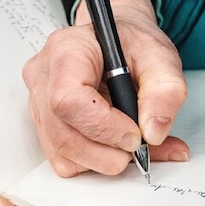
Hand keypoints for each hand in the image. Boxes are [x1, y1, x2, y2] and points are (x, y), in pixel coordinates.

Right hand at [23, 0, 189, 176]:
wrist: (118, 42)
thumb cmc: (131, 44)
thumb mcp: (160, 56)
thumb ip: (166, 91)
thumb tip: (153, 132)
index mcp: (66, 50)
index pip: (68, 99)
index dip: (103, 127)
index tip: (135, 135)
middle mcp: (44, 77)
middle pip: (62, 135)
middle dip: (106, 153)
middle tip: (138, 147)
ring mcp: (38, 103)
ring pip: (62, 152)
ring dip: (102, 161)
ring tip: (132, 146)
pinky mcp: (44, 125)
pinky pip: (63, 158)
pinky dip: (94, 162)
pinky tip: (114, 147)